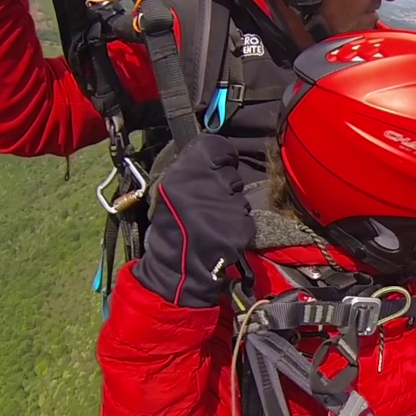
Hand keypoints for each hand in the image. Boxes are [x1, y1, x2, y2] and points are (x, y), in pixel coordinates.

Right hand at [133, 134, 256, 308]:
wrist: (176, 270)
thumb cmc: (170, 229)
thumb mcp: (168, 192)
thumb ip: (191, 172)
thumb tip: (217, 157)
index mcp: (182, 174)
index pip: (216, 146)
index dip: (222, 155)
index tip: (220, 165)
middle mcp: (205, 186)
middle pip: (232, 175)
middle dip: (225, 189)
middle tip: (208, 206)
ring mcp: (225, 208)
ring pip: (241, 200)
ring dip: (232, 211)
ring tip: (212, 224)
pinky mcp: (240, 228)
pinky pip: (247, 221)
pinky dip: (238, 229)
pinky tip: (221, 237)